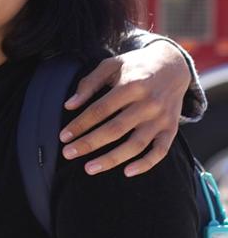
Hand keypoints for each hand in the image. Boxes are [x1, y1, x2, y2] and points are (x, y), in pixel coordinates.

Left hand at [59, 41, 190, 176]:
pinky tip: (127, 172)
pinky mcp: (172, 129)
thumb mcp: (111, 65)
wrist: (173, 65)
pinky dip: (146, 164)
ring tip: (89, 168)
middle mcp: (148, 104)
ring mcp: (162, 118)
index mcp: (131, 85)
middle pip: (115, 129)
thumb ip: (89, 83)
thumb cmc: (135, 66)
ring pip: (136, 144)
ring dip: (112, 159)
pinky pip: (160, 151)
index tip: (63, 137)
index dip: (81, 124)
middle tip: (68, 154)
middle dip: (89, 143)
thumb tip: (69, 105)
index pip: (100, 110)